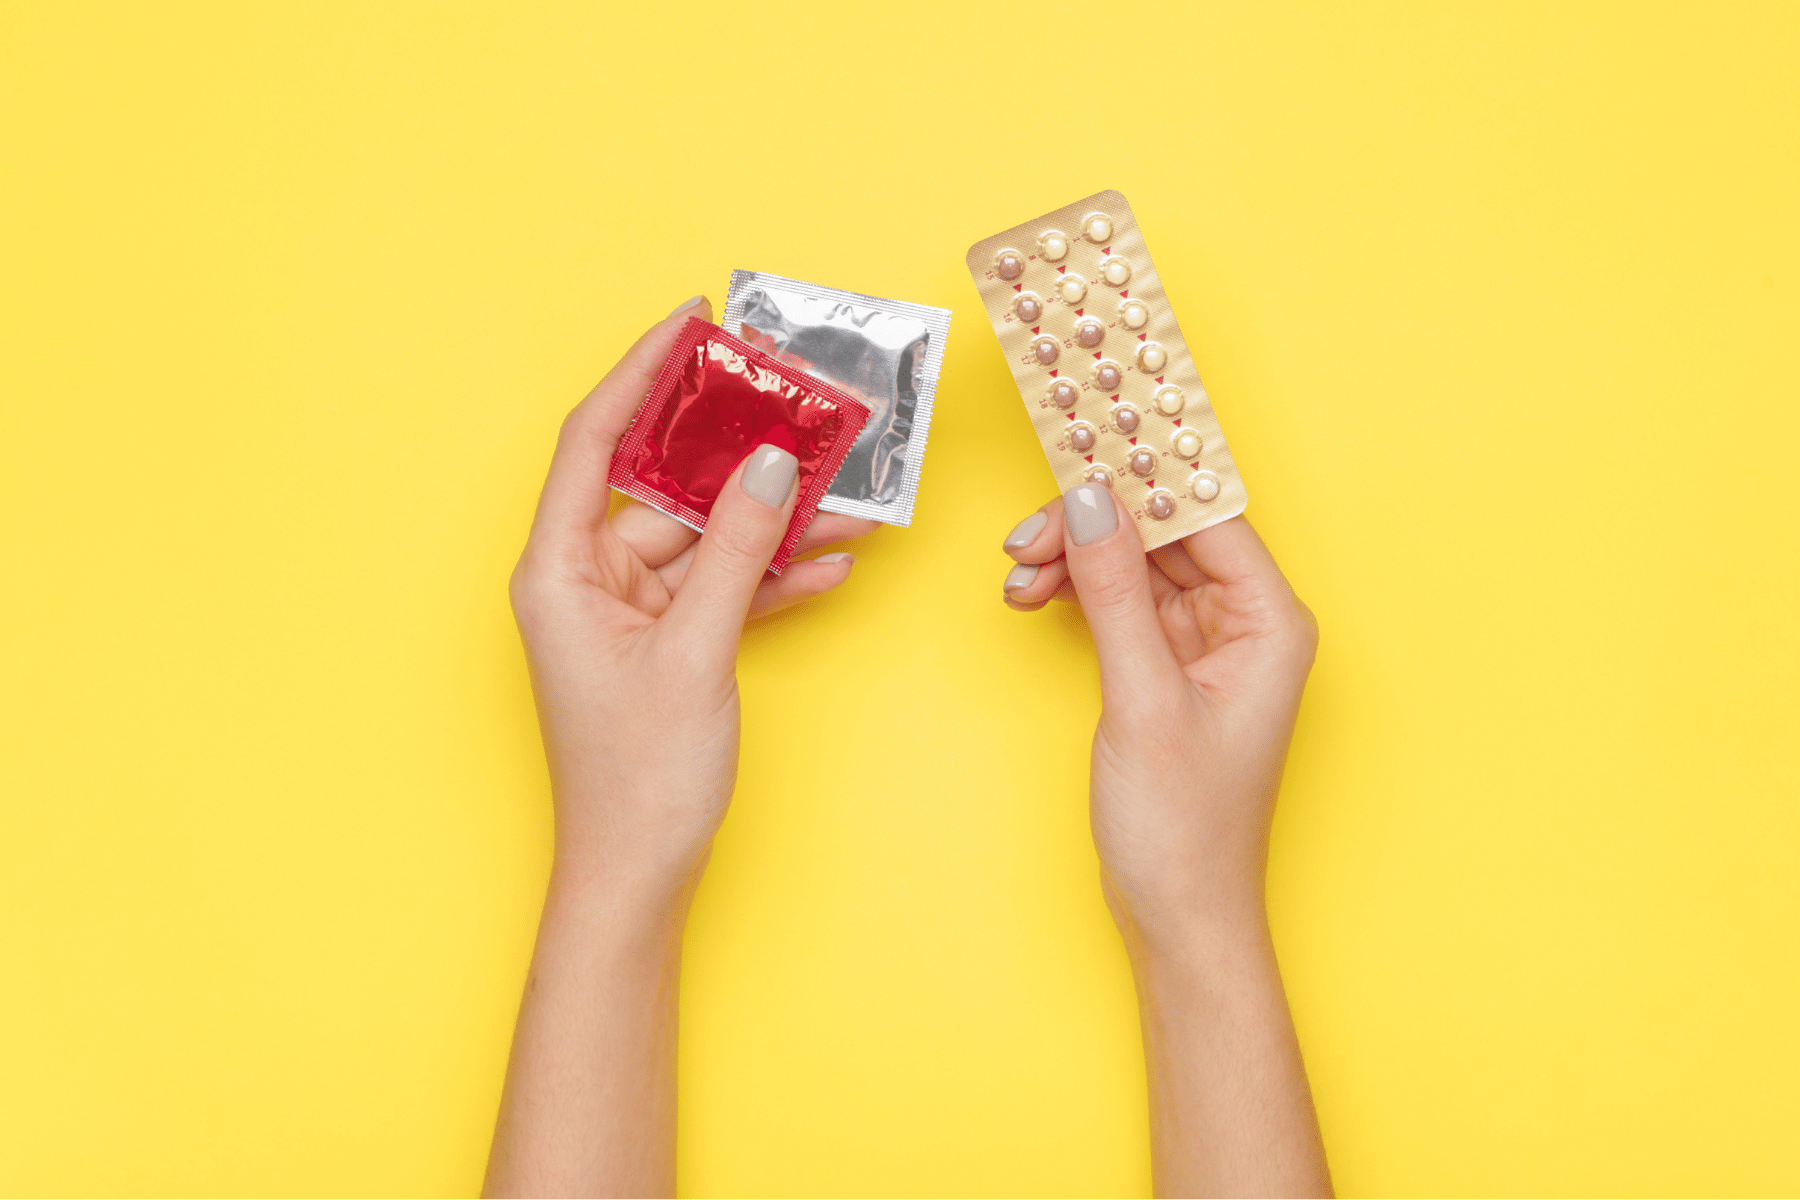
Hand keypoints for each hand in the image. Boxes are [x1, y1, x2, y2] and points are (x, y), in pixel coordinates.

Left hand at [487, 297, 871, 1196]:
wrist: (638, 874)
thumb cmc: (639, 777)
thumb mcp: (697, 649)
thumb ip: (736, 550)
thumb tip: (773, 466)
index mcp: (559, 569)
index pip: (595, 441)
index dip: (641, 373)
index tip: (692, 323)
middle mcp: (586, 579)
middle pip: (666, 486)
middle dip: (740, 455)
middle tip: (797, 406)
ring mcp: (627, 612)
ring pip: (707, 538)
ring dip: (774, 523)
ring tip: (847, 499)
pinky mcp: (664, 643)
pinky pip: (721, 587)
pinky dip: (771, 577)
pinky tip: (831, 564)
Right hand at [1000, 484, 1329, 1196]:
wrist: (1177, 917)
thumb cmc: (1183, 828)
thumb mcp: (1141, 697)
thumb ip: (1114, 591)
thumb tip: (1087, 499)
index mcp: (1270, 623)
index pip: (1206, 514)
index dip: (1142, 475)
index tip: (1085, 437)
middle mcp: (1246, 624)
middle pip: (1164, 532)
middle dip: (1089, 525)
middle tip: (1025, 534)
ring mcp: (1207, 646)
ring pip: (1135, 563)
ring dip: (1072, 560)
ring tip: (1017, 577)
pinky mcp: (1169, 669)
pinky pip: (1122, 602)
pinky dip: (1075, 594)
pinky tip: (1032, 599)